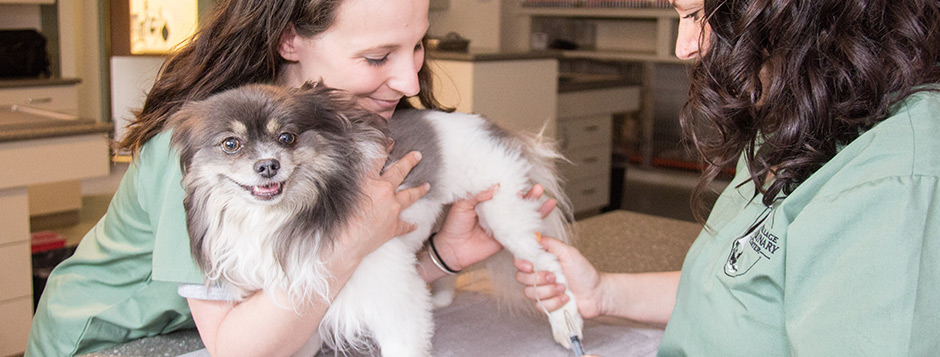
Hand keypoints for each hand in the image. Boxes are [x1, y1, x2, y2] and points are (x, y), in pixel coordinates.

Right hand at [333, 151, 428, 268]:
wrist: (344, 244)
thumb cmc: (337, 217)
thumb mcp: (340, 189)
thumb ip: (349, 177)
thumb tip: (350, 166)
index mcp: (369, 179)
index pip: (378, 158)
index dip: (385, 147)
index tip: (391, 141)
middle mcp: (384, 191)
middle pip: (399, 172)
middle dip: (409, 162)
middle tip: (418, 155)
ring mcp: (391, 209)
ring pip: (409, 196)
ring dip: (419, 190)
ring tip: (427, 185)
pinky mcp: (393, 227)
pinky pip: (405, 225)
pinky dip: (410, 225)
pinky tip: (415, 224)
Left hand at [433, 184, 556, 270]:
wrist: (452, 249)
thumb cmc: (454, 225)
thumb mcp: (462, 205)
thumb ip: (476, 195)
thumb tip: (495, 186)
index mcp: (487, 201)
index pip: (502, 190)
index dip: (513, 184)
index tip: (522, 178)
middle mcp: (497, 212)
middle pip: (517, 201)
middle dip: (529, 194)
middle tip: (538, 187)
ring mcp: (504, 225)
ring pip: (523, 214)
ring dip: (535, 206)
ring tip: (545, 197)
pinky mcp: (507, 238)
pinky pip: (522, 231)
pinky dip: (535, 225)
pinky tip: (545, 216)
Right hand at [514, 236, 603, 318]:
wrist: (596, 294)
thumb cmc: (585, 272)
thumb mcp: (569, 253)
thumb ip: (551, 243)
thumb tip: (535, 236)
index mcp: (542, 262)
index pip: (520, 262)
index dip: (521, 264)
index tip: (531, 266)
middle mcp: (539, 276)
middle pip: (522, 278)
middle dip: (539, 278)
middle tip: (555, 277)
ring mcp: (542, 291)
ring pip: (531, 293)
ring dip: (549, 291)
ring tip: (564, 288)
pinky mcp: (547, 305)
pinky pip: (540, 306)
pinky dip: (555, 302)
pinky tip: (566, 298)